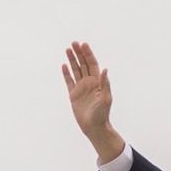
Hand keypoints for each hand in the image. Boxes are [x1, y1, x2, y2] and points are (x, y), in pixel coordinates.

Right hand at [61, 41, 125, 163]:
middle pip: (83, 64)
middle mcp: (89, 83)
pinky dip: (66, 73)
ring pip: (76, 70)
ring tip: (68, 49)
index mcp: (97, 82)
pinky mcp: (73, 95)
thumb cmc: (102, 114)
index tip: (83, 45)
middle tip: (74, 43)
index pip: (92, 64)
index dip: (88, 54)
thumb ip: (105, 84)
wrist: (94, 127)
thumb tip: (105, 69)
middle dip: (79, 53)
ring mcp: (81, 88)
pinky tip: (64, 65)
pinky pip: (69, 81)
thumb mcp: (106, 99)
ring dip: (72, 60)